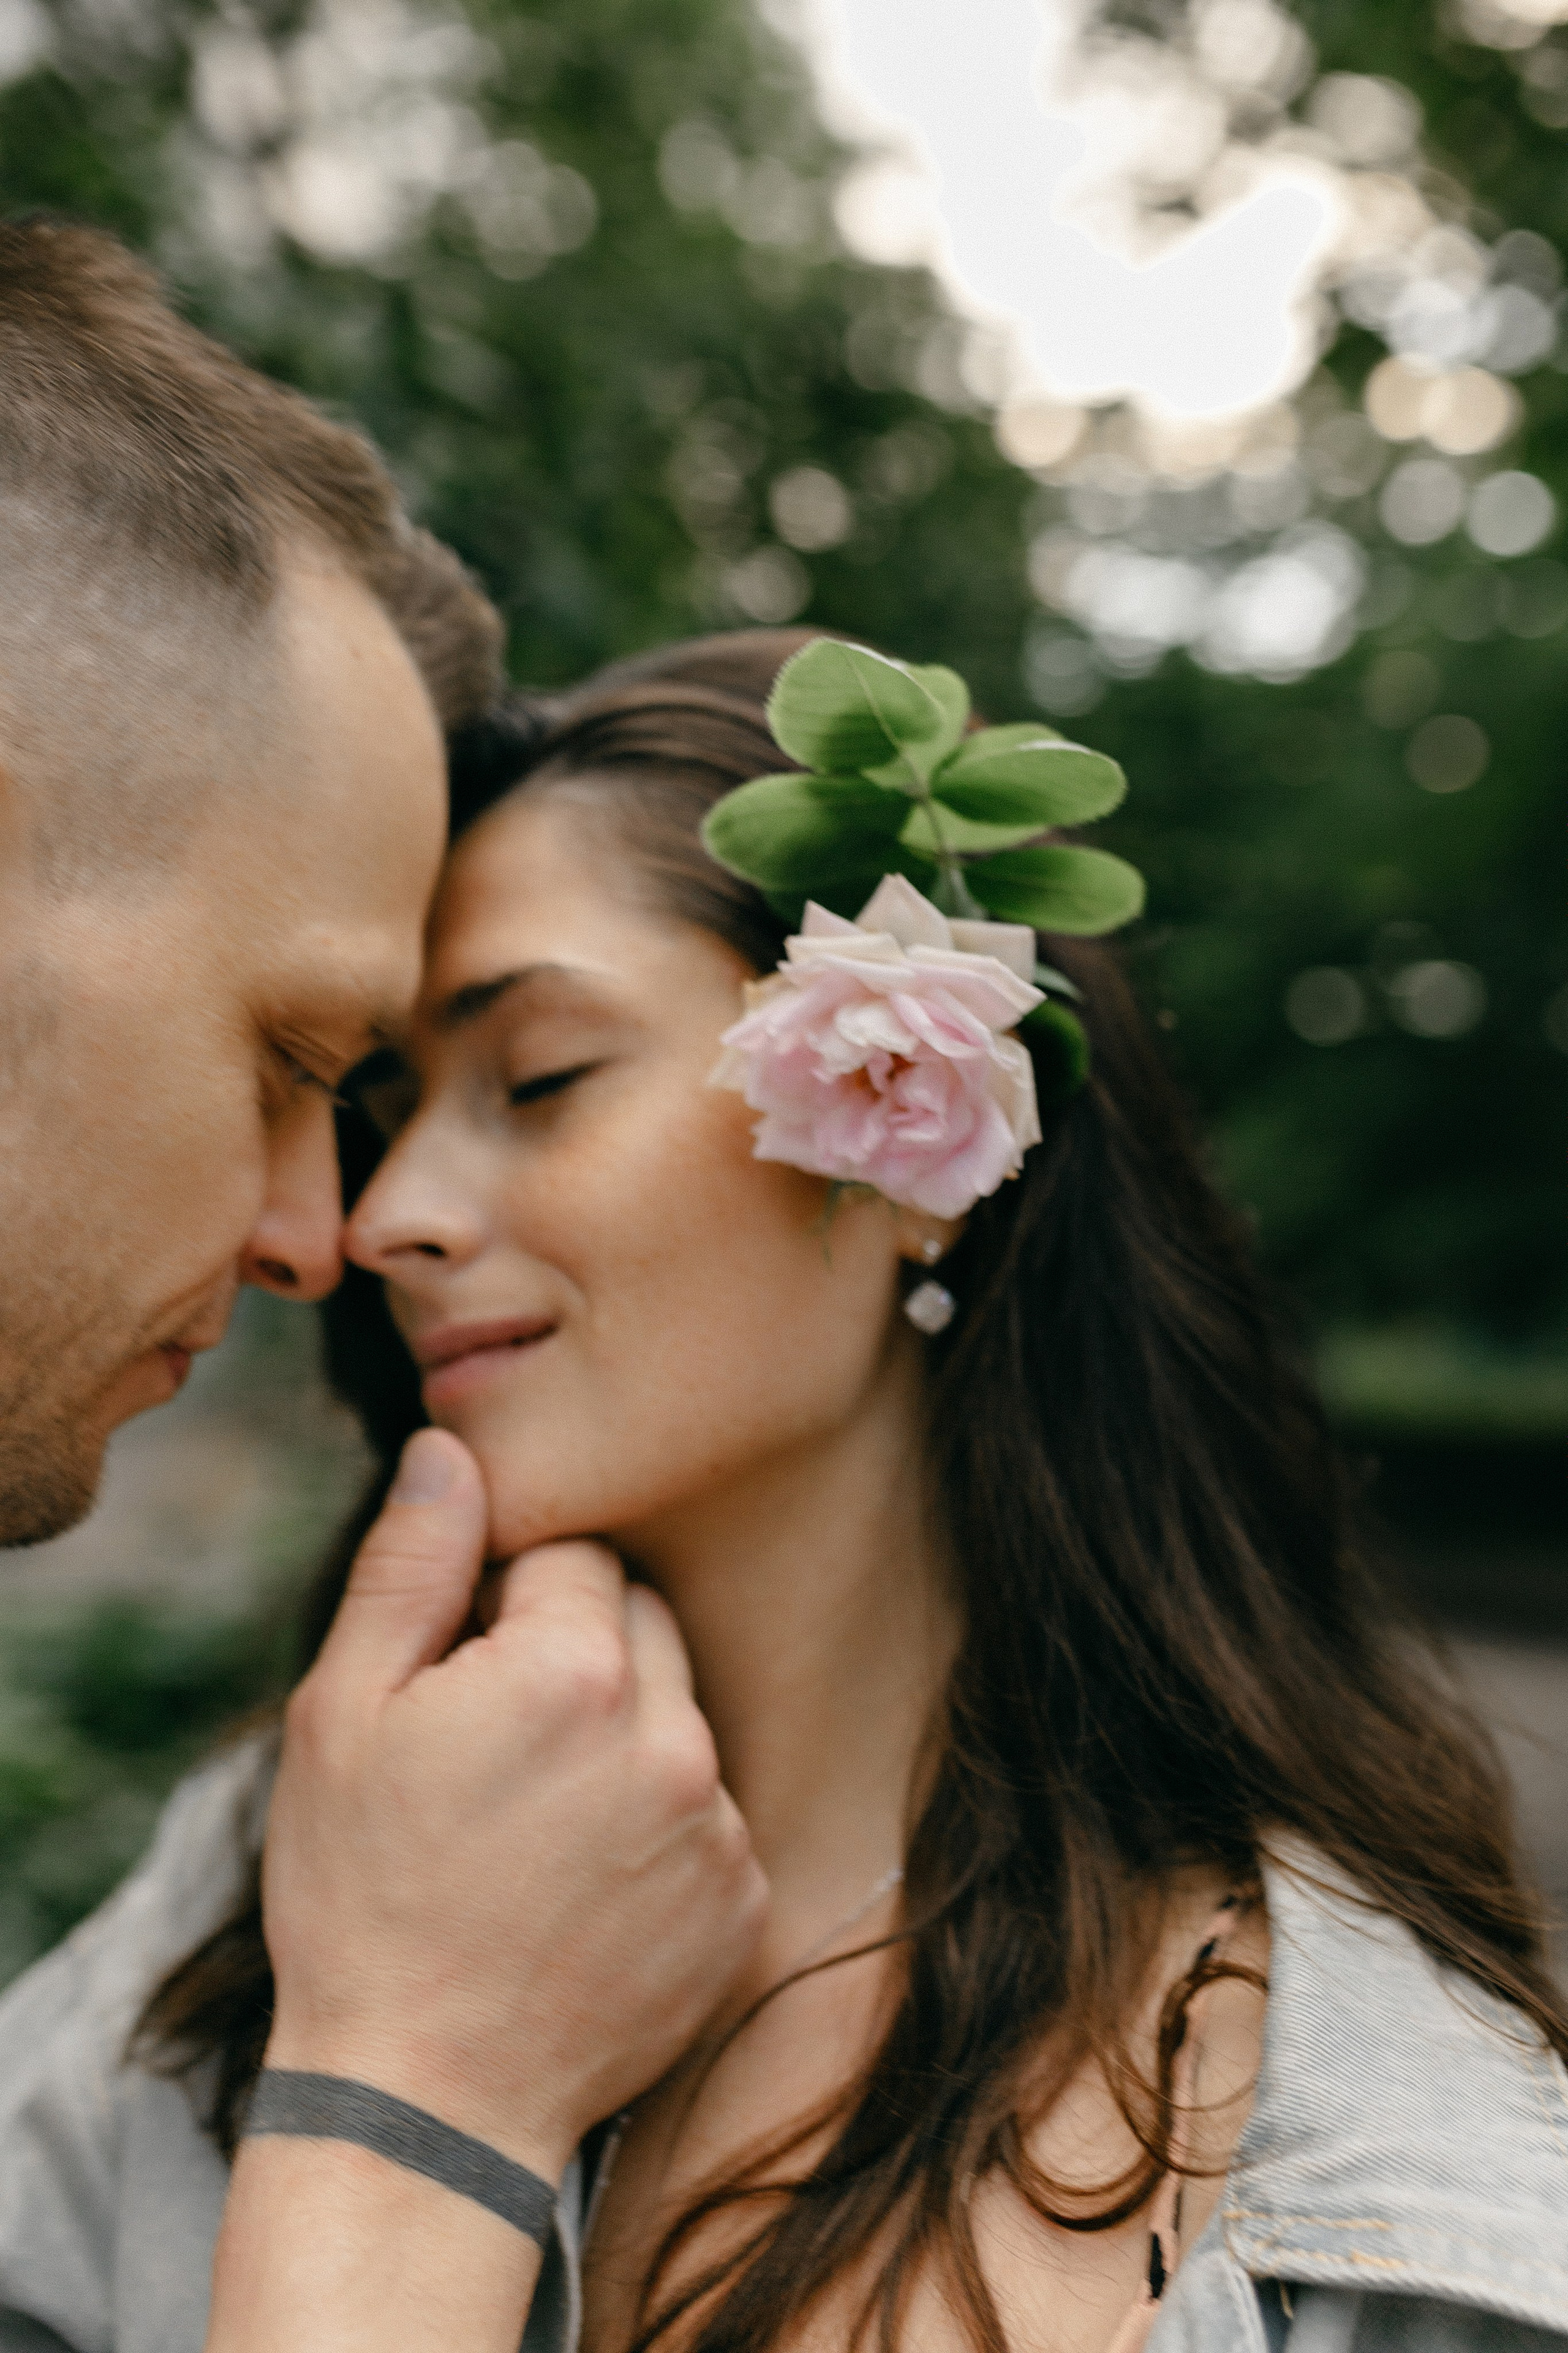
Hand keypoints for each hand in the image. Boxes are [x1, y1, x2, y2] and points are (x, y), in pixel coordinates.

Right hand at [259, 1427, 767, 2180]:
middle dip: (573, 1653)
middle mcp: (672, 1736)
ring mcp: (719, 1826)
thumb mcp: (343, 1714)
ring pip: (677, 1714)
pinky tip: (580, 1885)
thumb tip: (452, 1447)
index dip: (506, 1602)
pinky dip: (657, 1829)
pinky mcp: (746, 1904)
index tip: (460, 1674)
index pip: (573, 1555)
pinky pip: (709, 1813)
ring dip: (621, 1737)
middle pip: (639, 1622)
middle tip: (493, 1749)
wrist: (424, 2101)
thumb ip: (413, 1565)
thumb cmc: (362, 1898)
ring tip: (534, 1825)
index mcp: (573, 1670)